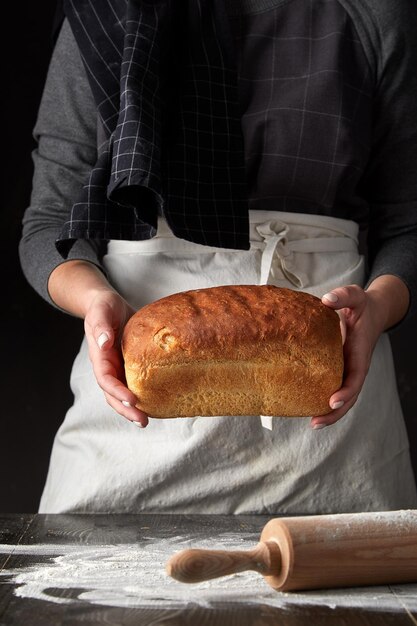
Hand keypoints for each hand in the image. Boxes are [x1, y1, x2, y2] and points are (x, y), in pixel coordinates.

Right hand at [84, 290, 148, 426]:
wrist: (108, 305)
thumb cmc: (104, 306)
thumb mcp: (102, 311)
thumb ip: (101, 325)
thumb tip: (104, 342)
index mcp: (99, 356)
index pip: (106, 379)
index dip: (117, 392)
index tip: (132, 400)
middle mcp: (108, 366)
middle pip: (113, 395)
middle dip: (125, 410)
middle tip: (142, 421)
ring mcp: (118, 368)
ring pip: (123, 394)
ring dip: (133, 409)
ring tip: (146, 421)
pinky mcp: (130, 366)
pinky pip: (135, 384)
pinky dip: (143, 396)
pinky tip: (157, 404)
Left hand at [310, 275, 409, 428]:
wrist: (371, 311)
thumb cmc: (361, 306)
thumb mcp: (355, 296)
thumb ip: (343, 296)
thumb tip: (327, 299)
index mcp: (359, 353)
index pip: (355, 378)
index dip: (346, 392)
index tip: (333, 401)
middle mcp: (354, 366)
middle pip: (350, 397)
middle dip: (335, 413)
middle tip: (315, 423)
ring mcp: (347, 370)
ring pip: (342, 398)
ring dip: (329, 413)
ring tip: (312, 423)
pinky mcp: (338, 370)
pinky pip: (333, 388)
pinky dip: (322, 400)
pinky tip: (306, 407)